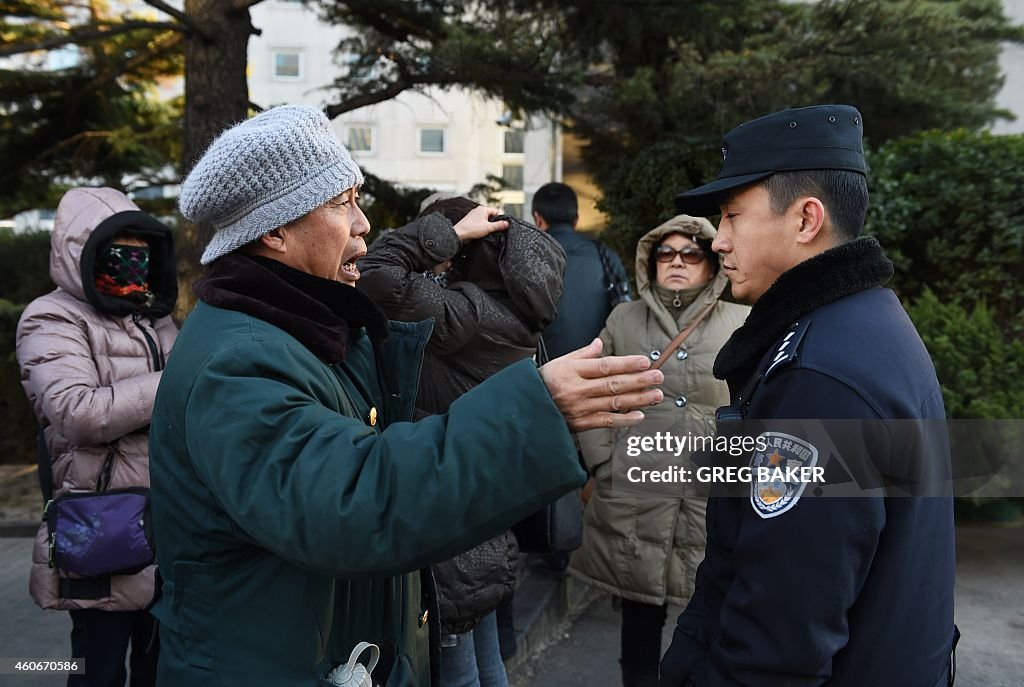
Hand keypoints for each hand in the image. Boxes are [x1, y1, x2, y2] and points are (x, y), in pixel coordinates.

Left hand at [453, 206, 508, 241]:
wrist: (458, 235)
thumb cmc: (470, 229)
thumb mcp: (488, 228)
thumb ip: (499, 225)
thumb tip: (507, 223)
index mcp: (483, 209)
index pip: (496, 211)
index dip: (500, 219)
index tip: (502, 225)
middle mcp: (478, 211)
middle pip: (491, 216)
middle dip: (494, 223)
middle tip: (494, 230)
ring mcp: (474, 216)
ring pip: (486, 221)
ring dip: (488, 226)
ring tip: (487, 232)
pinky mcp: (471, 222)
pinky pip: (480, 224)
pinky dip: (482, 228)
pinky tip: (481, 233)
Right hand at [540, 339, 663, 431]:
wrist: (525, 408)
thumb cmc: (543, 382)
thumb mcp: (559, 362)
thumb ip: (582, 354)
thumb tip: (599, 343)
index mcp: (572, 370)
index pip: (604, 366)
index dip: (626, 364)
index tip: (645, 361)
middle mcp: (577, 389)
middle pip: (613, 384)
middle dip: (638, 380)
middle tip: (658, 376)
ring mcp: (580, 408)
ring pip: (614, 403)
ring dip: (638, 399)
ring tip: (656, 395)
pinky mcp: (581, 423)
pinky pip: (606, 421)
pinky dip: (624, 419)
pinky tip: (640, 415)